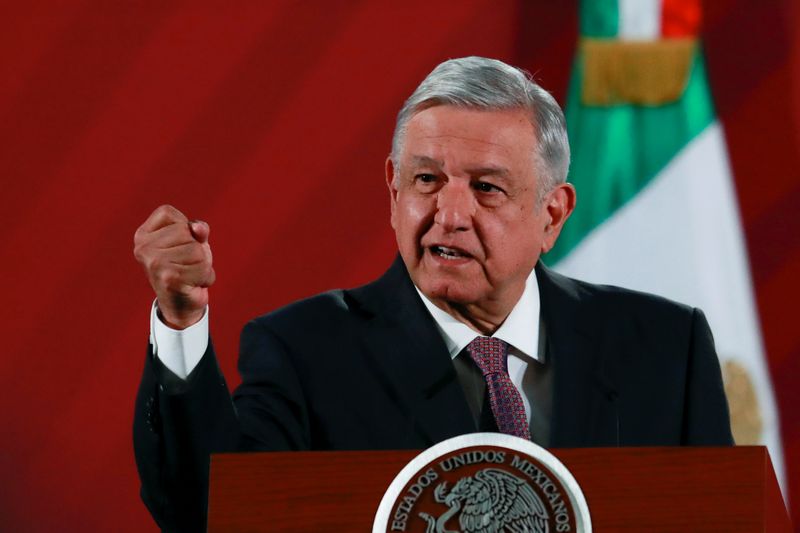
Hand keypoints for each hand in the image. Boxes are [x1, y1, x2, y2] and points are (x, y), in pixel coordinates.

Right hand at [133, 205, 214, 328]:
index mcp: (142, 236)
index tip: (179, 244)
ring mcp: (154, 263)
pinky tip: (193, 284)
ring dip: (202, 264)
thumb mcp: (192, 242)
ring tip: (190, 274)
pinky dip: (205, 276)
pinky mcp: (169, 278)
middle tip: (187, 264)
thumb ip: (197, 229)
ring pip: (196, 249)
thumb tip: (198, 228)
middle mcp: (143, 249)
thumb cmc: (186, 268)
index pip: (168, 213)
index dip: (183, 226)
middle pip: (185, 231)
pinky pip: (202, 266)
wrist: (182, 305)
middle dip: (196, 247)